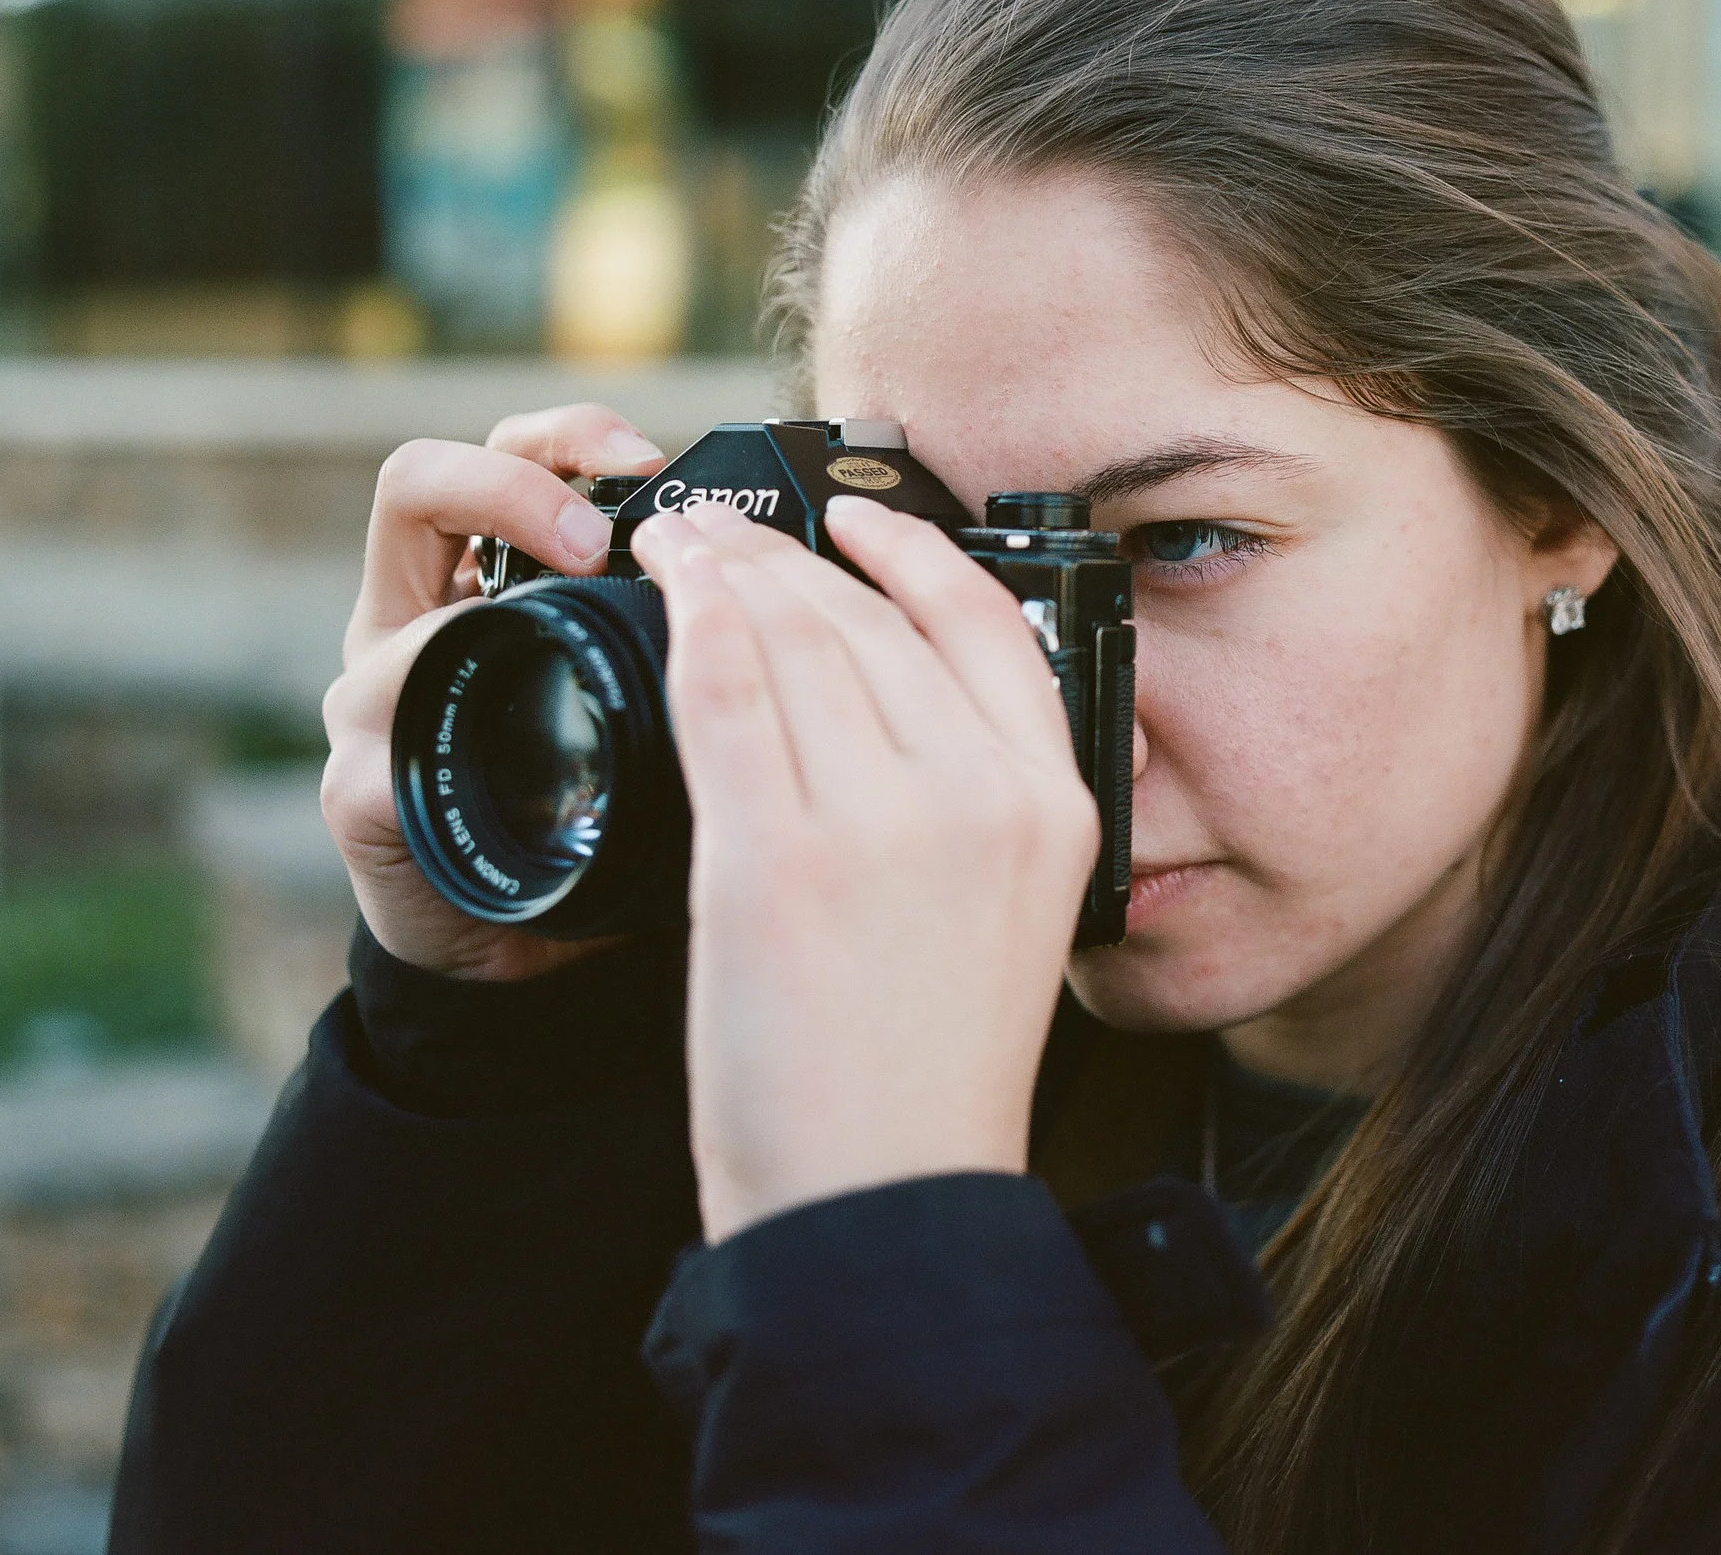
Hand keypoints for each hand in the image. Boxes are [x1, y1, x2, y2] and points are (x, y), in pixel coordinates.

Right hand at [319, 403, 666, 982]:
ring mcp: (376, 700)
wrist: (529, 945)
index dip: (569, 439)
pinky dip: (438, 715)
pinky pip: (384, 738)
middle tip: (595, 532)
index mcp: (490, 579)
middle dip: (510, 479)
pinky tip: (510, 741)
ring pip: (394, 605)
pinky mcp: (362, 791)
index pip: (507, 455)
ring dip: (469, 599)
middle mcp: (415, 619)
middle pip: (422, 483)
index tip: (650, 461)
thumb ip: (693, 639)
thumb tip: (812, 585)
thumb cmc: (601, 805)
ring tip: (566, 598)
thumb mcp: (647, 697)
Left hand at [631, 494, 1097, 1242]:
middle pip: (871, 621)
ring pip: (793, 638)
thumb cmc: (934, 1071)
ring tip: (680, 544)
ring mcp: (879, 823)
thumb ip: (976, 797)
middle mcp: (980, 795)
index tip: (857, 521)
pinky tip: (665, 592)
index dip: (910, 553)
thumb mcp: (1011, 911)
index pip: (985, 623)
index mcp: (1055, 804)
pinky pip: (725, 695)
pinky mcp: (774, 859)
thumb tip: (879, 695)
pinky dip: (690, 623)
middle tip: (723, 527)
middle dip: (786, 555)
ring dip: (726, 570)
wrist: (887, 1200)